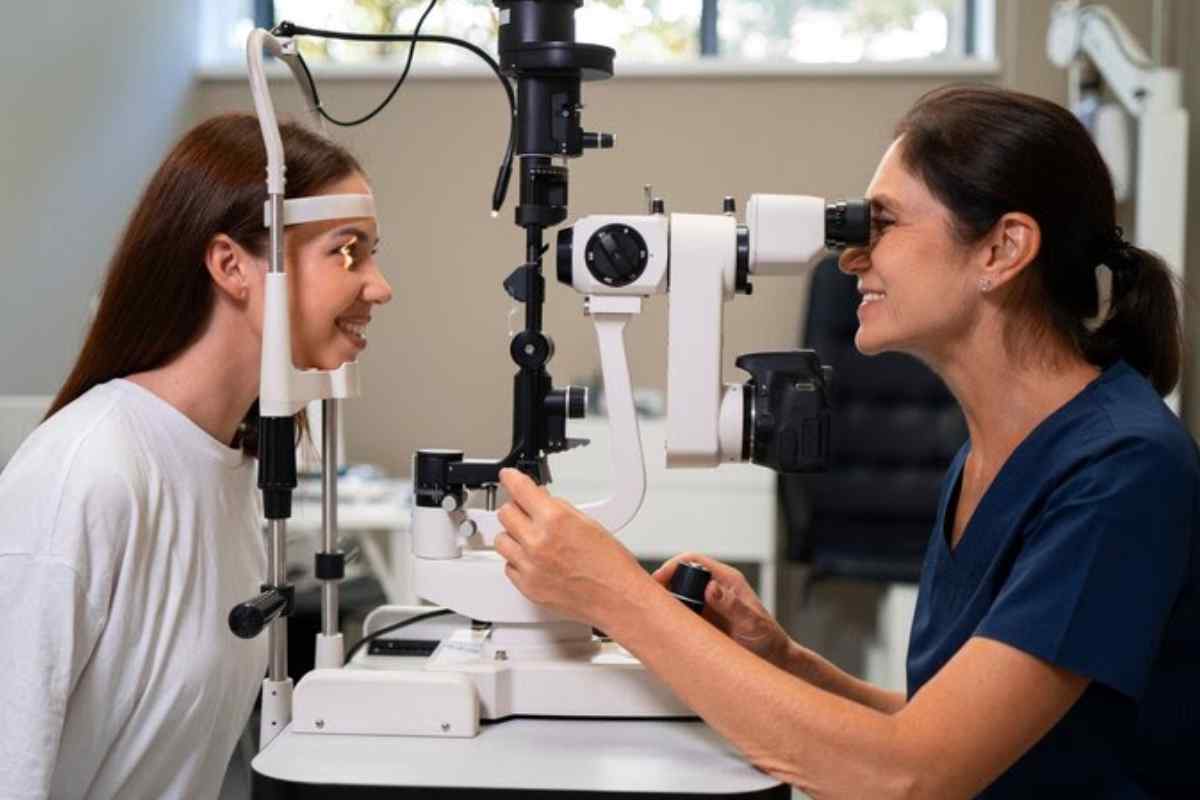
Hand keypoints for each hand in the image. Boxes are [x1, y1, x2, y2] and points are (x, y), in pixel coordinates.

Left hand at [494, 468, 654, 627]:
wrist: (617, 599)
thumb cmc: (611, 565)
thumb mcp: (588, 523)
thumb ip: (558, 509)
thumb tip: (541, 500)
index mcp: (555, 520)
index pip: (520, 489)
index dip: (511, 478)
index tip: (507, 477)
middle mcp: (538, 542)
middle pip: (506, 513)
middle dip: (516, 509)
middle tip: (526, 512)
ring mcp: (530, 566)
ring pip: (501, 540)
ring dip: (513, 535)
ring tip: (530, 539)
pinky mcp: (527, 586)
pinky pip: (508, 566)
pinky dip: (517, 561)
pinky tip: (534, 560)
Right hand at [654, 553, 792, 670]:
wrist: (774, 660)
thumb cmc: (768, 639)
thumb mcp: (751, 622)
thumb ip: (732, 605)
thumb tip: (711, 588)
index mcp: (727, 580)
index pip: (693, 561)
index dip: (673, 566)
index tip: (659, 579)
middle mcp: (715, 589)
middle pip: (681, 577)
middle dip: (664, 585)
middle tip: (652, 601)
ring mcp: (707, 605)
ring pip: (678, 596)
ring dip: (666, 603)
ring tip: (655, 616)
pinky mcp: (703, 621)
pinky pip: (681, 615)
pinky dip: (671, 619)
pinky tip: (665, 628)